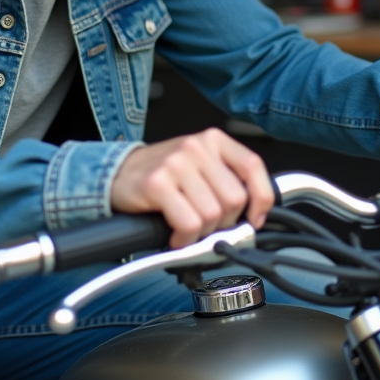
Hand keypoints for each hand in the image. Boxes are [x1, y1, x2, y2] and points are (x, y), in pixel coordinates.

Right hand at [110, 128, 272, 247]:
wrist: (118, 173)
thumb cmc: (163, 174)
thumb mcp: (200, 165)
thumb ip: (226, 181)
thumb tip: (254, 217)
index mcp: (214, 140)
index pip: (253, 167)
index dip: (261, 198)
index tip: (255, 219)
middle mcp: (197, 147)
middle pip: (234, 198)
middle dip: (224, 223)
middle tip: (208, 227)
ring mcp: (176, 163)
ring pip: (212, 214)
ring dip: (202, 233)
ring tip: (188, 229)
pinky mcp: (157, 183)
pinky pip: (188, 223)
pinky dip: (185, 239)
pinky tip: (176, 235)